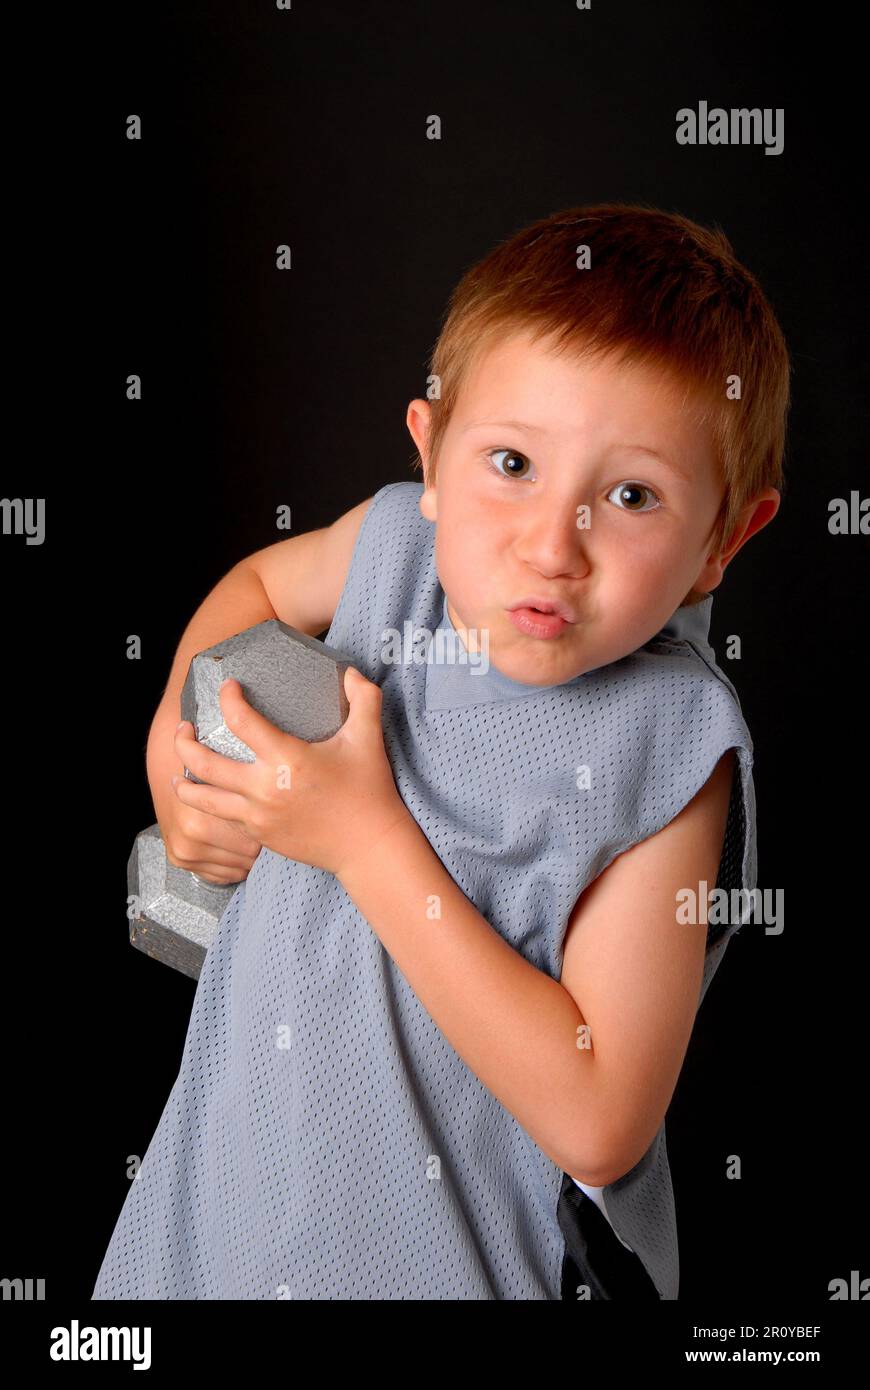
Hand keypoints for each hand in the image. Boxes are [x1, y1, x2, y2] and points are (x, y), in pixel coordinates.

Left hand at [170, 666, 409, 880]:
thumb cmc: (369, 790)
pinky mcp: (259, 836)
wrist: (369, 846)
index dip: (229, 698)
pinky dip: (209, 807)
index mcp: (287, 759)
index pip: (241, 720)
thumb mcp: (368, 738)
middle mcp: (264, 788)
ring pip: (203, 800)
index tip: (228, 687)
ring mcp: (258, 816)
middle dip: (184, 743)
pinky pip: (222, 820)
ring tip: (178, 773)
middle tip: (183, 728)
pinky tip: (207, 798)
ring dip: (184, 784)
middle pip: (205, 763)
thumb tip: (351, 673)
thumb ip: (363, 698)